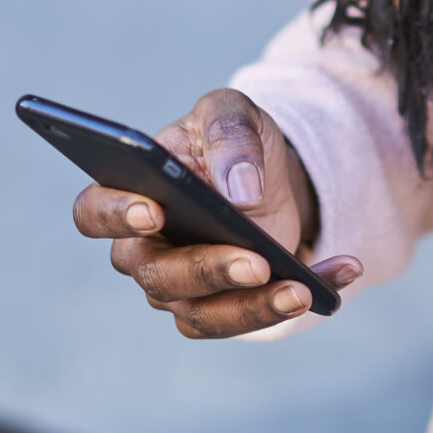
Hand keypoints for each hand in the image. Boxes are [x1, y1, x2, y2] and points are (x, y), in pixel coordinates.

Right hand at [71, 88, 359, 337]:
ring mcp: (177, 286)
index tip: (153, 210)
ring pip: (200, 313)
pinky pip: (248, 319)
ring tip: (300, 288)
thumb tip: (240, 189)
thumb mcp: (234, 113)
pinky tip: (338, 272)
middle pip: (156, 275)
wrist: (266, 173)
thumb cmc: (231, 139)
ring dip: (253, 306)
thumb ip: (231, 135)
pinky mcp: (217, 308)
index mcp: (128, 190)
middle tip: (255, 261)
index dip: (116, 214)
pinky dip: (295, 299)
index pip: (94, 211)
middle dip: (207, 270)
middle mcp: (142, 249)